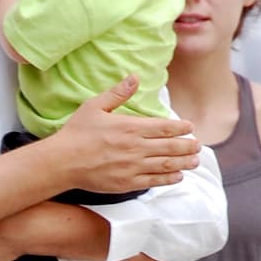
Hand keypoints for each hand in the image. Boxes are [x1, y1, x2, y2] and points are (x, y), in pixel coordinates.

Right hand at [58, 78, 197, 193]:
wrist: (63, 162)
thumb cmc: (77, 133)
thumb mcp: (95, 106)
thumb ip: (117, 93)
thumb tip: (134, 77)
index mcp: (130, 127)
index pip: (164, 127)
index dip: (180, 128)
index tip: (190, 128)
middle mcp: (136, 147)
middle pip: (170, 147)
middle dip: (187, 146)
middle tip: (198, 146)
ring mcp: (133, 167)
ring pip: (166, 164)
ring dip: (183, 162)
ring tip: (195, 161)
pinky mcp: (127, 183)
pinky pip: (154, 181)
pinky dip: (169, 179)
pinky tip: (178, 176)